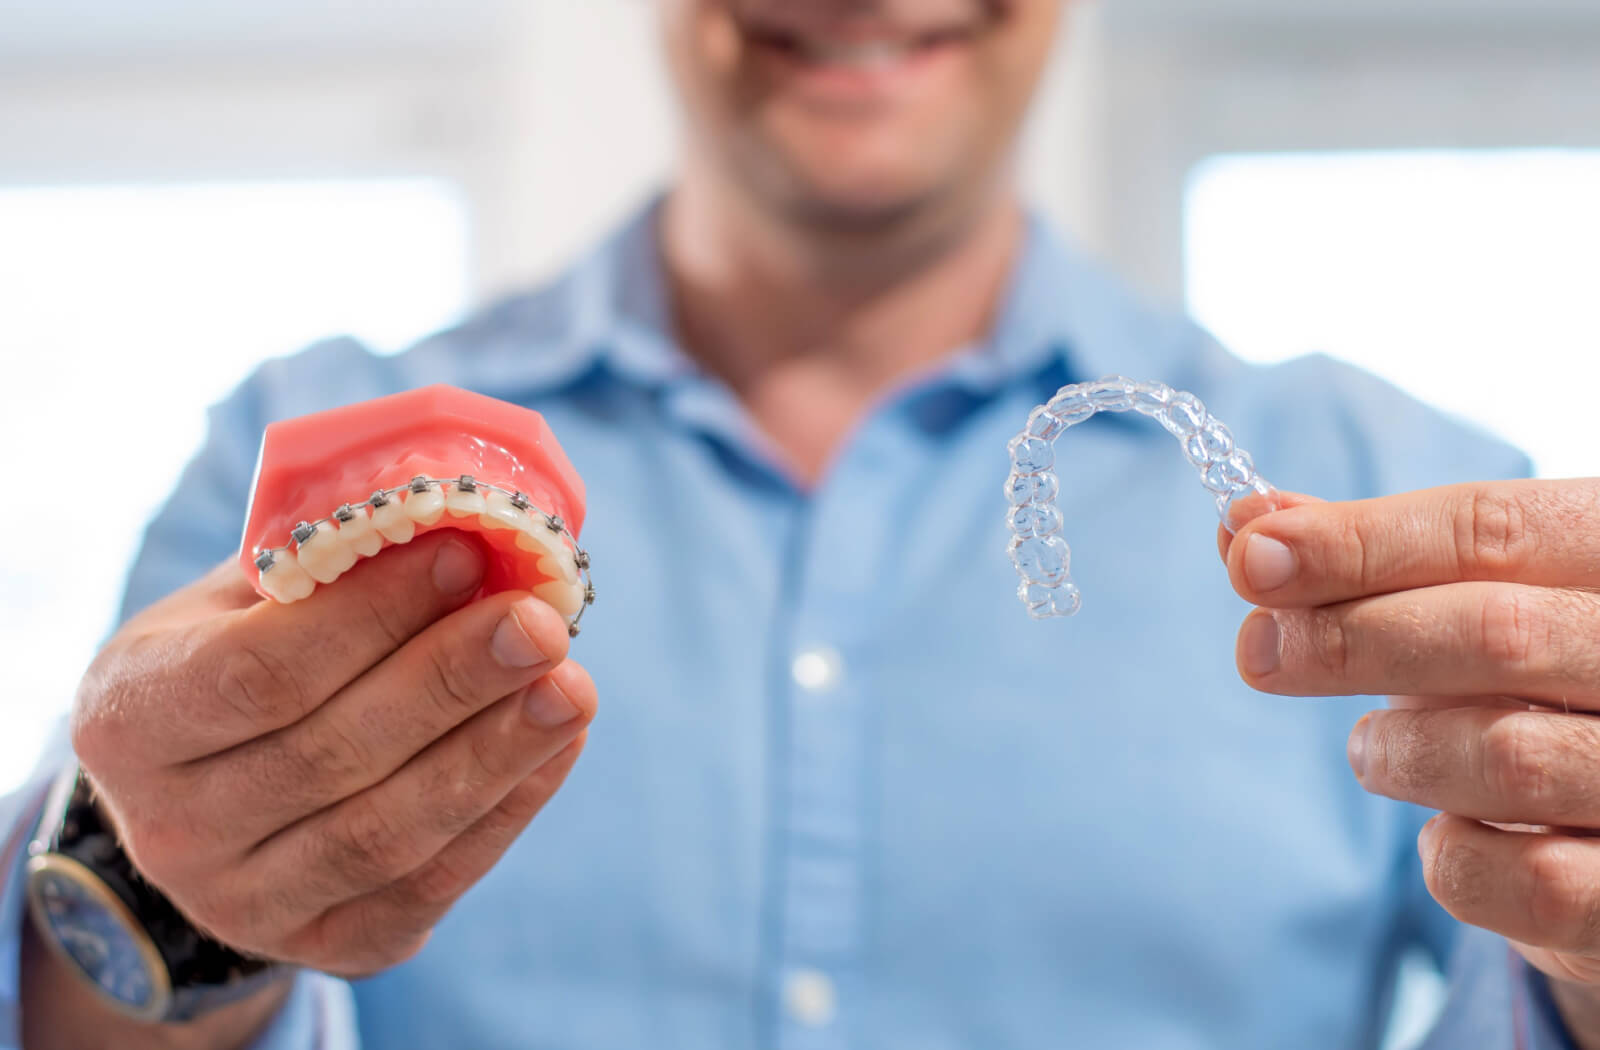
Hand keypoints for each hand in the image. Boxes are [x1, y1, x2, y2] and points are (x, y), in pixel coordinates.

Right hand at [69, 531, 595, 977]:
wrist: (205, 803)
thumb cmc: (236, 663)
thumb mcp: (241, 603)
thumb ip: (327, 566)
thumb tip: (457, 522)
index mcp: (131, 719)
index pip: (260, 673)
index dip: (371, 616)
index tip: (464, 555)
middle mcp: (173, 829)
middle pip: (332, 755)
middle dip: (451, 682)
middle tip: (540, 623)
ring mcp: (245, 904)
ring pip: (386, 833)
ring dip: (495, 755)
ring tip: (571, 686)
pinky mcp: (329, 947)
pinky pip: (429, 885)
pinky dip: (505, 812)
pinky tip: (558, 744)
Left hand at [1221, 480, 1599, 1042]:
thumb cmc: (1545, 684)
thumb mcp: (1479, 600)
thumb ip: (1373, 564)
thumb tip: (1249, 529)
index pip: (1495, 529)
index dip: (1359, 541)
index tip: (1249, 555)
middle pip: (1501, 633)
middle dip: (1352, 638)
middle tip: (1261, 652)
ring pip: (1508, 757)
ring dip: (1399, 752)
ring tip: (1376, 749)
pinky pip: (1524, 880)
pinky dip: (1453, 856)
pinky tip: (1450, 831)